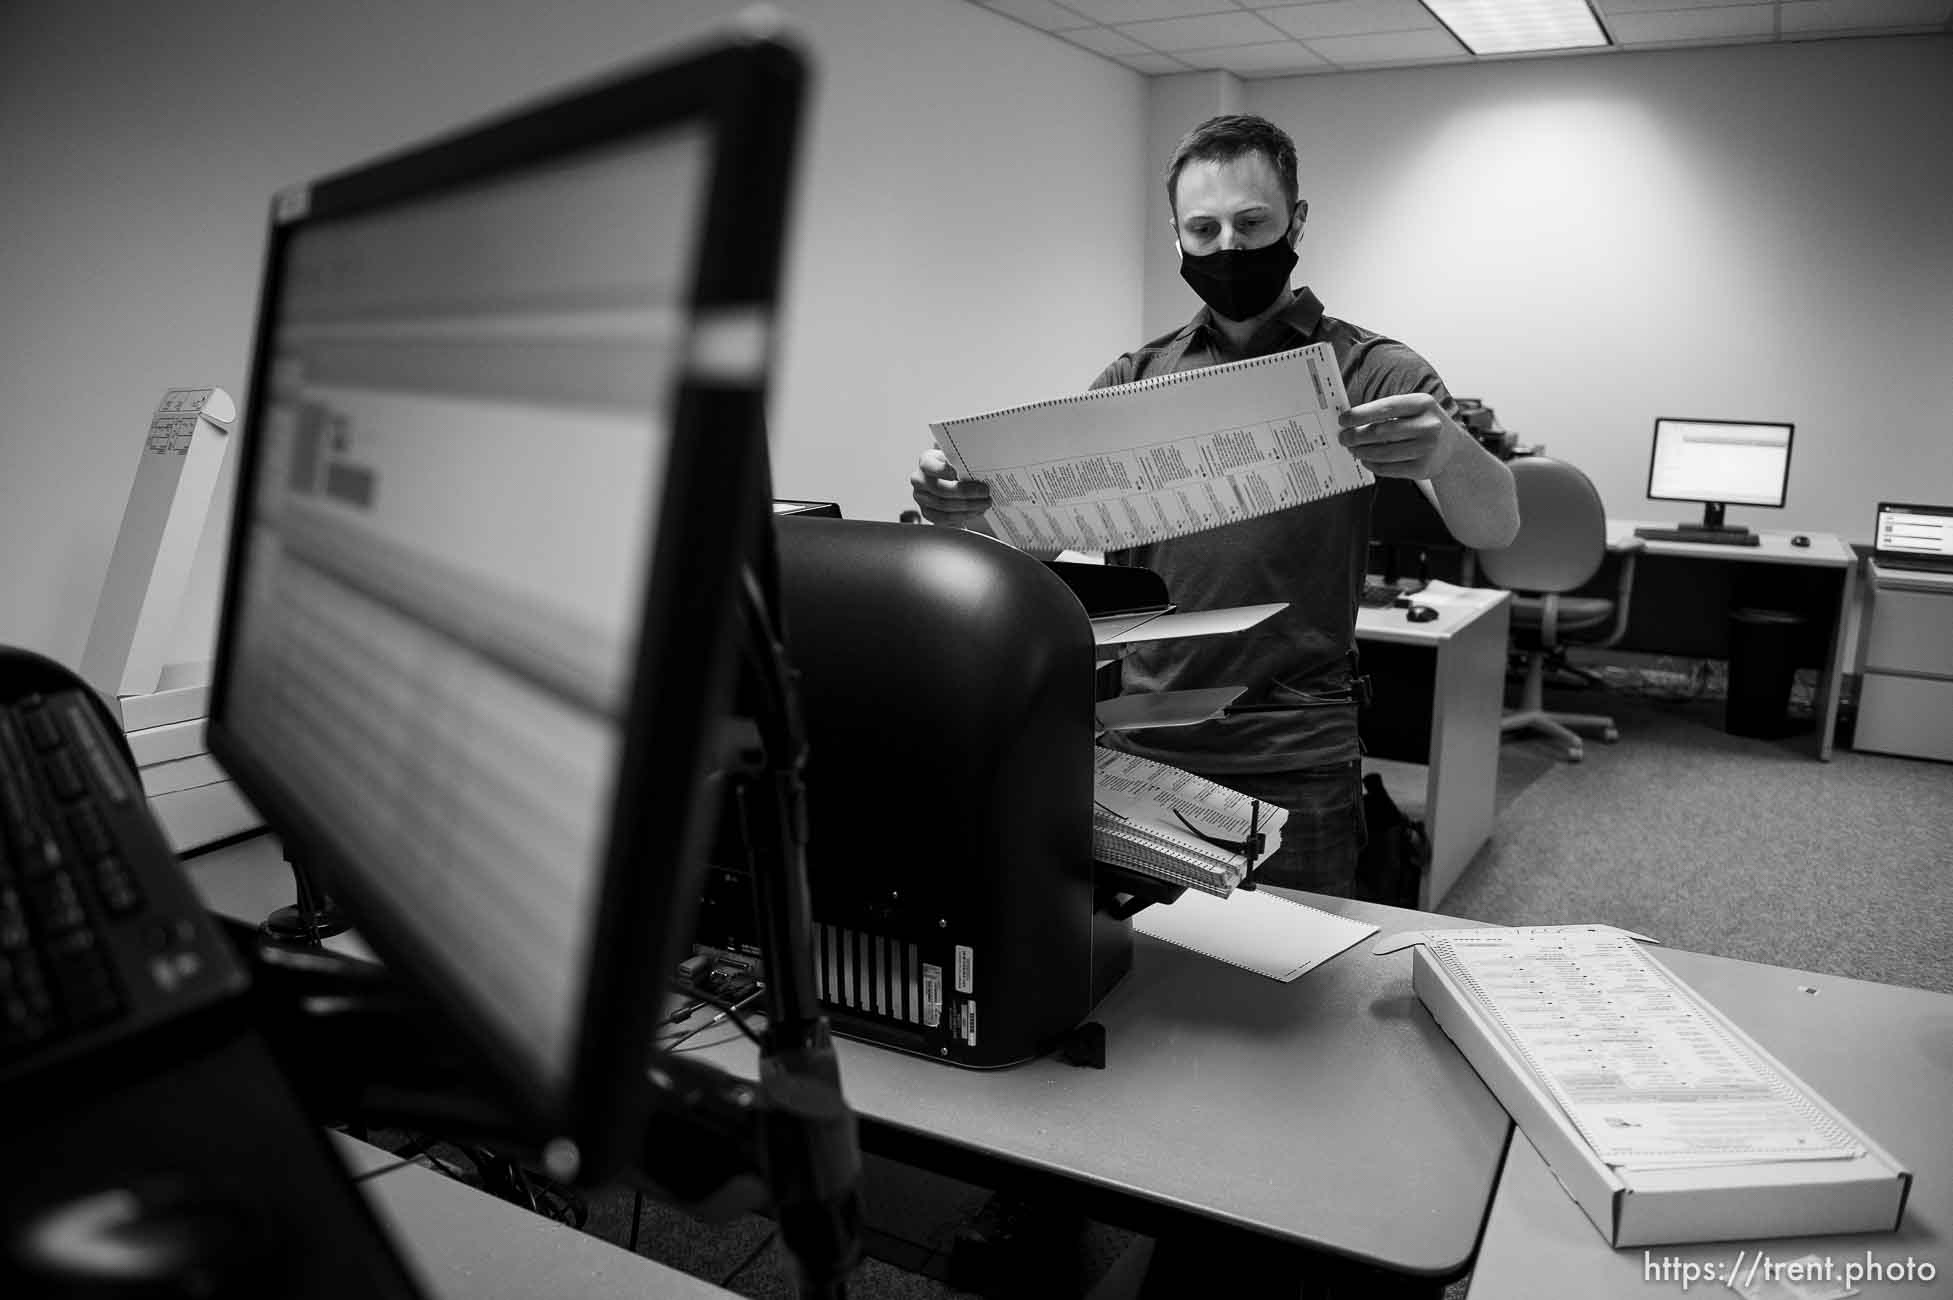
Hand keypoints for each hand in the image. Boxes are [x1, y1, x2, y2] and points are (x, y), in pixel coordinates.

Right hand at [910, 447, 993, 528]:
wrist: (947, 478)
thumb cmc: (954, 466)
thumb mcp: (956, 458)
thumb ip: (962, 461)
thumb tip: (976, 468)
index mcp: (925, 462)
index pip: (930, 466)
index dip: (945, 470)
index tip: (964, 473)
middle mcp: (920, 480)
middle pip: (941, 490)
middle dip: (966, 493)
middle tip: (984, 492)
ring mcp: (921, 498)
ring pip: (944, 506)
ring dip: (968, 507)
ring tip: (984, 503)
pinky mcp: (927, 513)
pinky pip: (944, 519)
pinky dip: (962, 516)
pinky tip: (975, 512)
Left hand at [1338, 394, 1462, 479]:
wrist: (1453, 449)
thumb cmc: (1425, 424)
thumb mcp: (1415, 409)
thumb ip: (1388, 412)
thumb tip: (1351, 421)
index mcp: (1424, 403)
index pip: (1386, 407)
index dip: (1360, 414)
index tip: (1343, 420)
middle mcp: (1428, 425)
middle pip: (1381, 432)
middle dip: (1356, 436)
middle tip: (1343, 437)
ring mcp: (1427, 449)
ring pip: (1383, 453)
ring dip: (1361, 451)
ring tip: (1352, 449)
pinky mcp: (1423, 469)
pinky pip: (1388, 468)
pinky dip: (1372, 464)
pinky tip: (1366, 459)